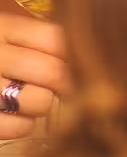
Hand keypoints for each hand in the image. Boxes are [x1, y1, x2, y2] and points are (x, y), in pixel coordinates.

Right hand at [0, 16, 68, 141]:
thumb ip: (37, 40)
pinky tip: (13, 116)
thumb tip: (87, 55)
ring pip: (40, 102)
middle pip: (54, 72)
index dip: (74, 55)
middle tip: (58, 86)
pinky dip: (23, 126)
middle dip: (63, 83)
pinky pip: (19, 127)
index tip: (77, 64)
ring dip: (42, 105)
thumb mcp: (3, 37)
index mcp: (0, 28)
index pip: (56, 39)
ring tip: (29, 100)